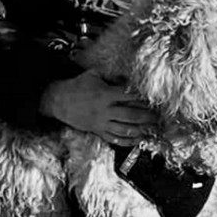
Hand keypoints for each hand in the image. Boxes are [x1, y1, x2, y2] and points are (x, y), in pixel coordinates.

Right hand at [40, 71, 157, 145]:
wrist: (59, 101)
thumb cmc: (77, 86)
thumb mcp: (93, 74)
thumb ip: (111, 75)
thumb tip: (128, 76)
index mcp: (105, 94)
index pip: (128, 96)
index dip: (142, 97)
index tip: (153, 98)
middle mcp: (104, 110)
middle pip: (130, 115)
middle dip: (146, 116)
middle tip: (158, 116)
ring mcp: (101, 122)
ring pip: (124, 129)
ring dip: (140, 130)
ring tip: (152, 129)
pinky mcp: (98, 131)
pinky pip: (114, 139)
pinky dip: (127, 141)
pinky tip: (138, 140)